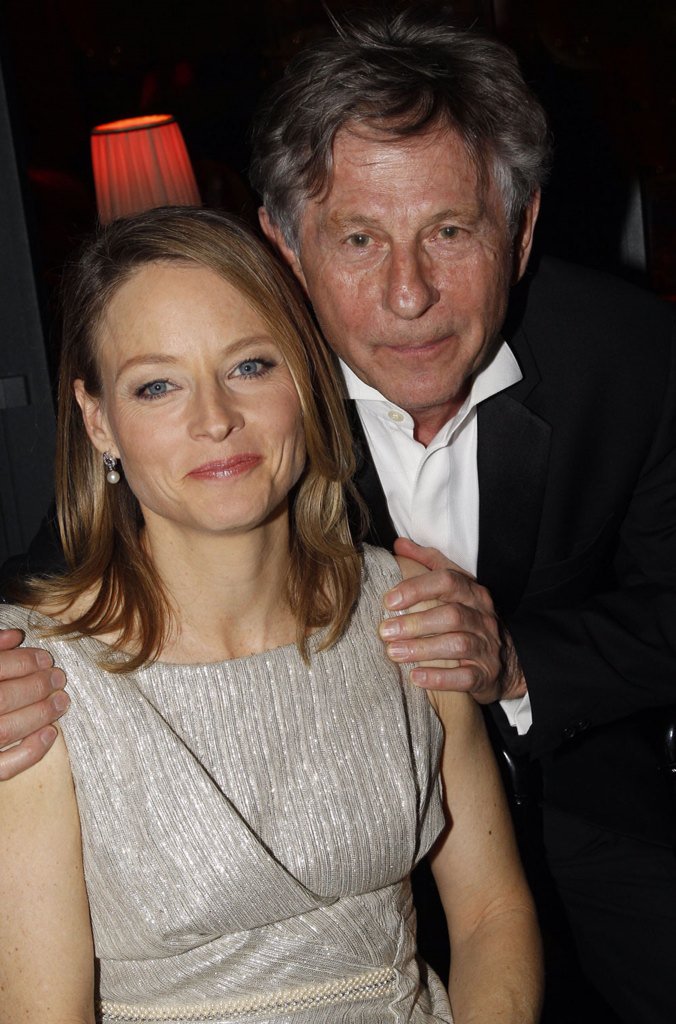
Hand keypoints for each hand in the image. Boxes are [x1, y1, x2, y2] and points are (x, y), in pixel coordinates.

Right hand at [0, 629, 68, 779]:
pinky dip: (32, 751)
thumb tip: (15, 636)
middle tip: (58, 677)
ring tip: (61, 701)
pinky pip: (5, 766)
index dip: (23, 661)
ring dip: (40, 714)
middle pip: (3, 699)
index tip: (45, 658)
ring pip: (7, 730)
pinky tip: (51, 733)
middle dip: (36, 686)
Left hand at [380, 538, 525, 702]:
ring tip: (394, 653)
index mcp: (472, 592)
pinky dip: (440, 678)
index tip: (389, 600)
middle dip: (415, 623)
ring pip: (458, 644)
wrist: (507, 662)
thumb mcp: (455, 588)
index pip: (448, 580)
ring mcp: (486, 646)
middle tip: (384, 631)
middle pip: (451, 615)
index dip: (417, 588)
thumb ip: (428, 564)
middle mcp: (482, 617)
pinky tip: (416, 677)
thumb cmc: (470, 619)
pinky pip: (466, 676)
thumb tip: (400, 544)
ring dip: (423, 649)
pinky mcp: (485, 674)